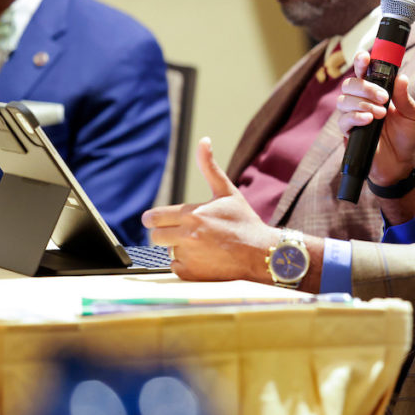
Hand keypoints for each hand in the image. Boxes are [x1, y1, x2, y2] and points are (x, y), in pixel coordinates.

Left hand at [142, 136, 277, 280]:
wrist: (262, 253)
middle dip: (166, 234)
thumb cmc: (244, 221)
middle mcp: (187, 235)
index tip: (156, 221)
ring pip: (168, 251)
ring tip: (201, 245)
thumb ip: (209, 167)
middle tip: (184, 234)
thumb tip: (203, 141)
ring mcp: (189, 256)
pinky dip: (187, 264)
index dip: (154, 219)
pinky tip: (204, 258)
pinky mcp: (191, 274)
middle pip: (155, 236)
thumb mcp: (227, 192)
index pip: (153, 218)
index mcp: (192, 214)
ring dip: (179, 248)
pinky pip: (176, 267)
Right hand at [336, 50, 414, 185]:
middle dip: (365, 87)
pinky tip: (369, 120)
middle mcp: (362, 101)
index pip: (364, 72)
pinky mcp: (349, 133)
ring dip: (362, 103)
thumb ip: (405, 97)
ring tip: (380, 114)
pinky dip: (355, 117)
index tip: (366, 57)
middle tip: (383, 97)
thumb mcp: (413, 115)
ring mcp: (353, 117)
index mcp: (377, 92)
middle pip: (350, 83)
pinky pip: (343, 120)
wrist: (401, 164)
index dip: (361, 62)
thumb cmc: (407, 136)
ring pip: (343, 100)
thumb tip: (402, 76)